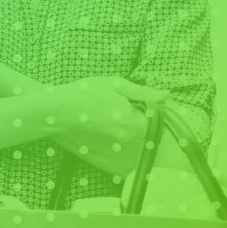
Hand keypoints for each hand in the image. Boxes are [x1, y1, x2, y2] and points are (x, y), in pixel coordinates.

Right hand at [51, 74, 165, 133]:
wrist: (59, 110)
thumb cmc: (86, 93)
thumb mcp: (117, 85)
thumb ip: (144, 93)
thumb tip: (167, 96)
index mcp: (132, 121)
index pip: (157, 115)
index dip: (152, 103)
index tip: (137, 94)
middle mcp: (128, 136)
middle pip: (146, 123)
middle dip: (140, 110)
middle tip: (120, 96)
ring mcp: (118, 141)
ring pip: (135, 127)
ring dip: (130, 115)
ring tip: (110, 103)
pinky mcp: (110, 142)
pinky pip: (124, 131)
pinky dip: (120, 121)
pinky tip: (105, 111)